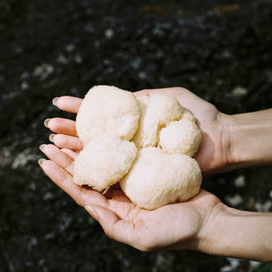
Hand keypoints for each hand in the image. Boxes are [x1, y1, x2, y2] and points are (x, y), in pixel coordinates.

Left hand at [39, 143, 221, 250]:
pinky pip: (126, 156)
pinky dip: (112, 145)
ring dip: (84, 149)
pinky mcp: (149, 171)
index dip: (61, 177)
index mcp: (114, 214)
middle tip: (47, 141)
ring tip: (66, 134)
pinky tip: (102, 132)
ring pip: (103, 163)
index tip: (43, 160)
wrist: (209, 221)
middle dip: (66, 159)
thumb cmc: (179, 233)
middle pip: (87, 175)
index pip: (81, 192)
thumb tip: (88, 206)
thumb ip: (114, 226)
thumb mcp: (143, 238)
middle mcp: (120, 198)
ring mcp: (134, 184)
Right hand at [45, 87, 230, 174]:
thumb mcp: (171, 98)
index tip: (58, 104)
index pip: (101, 116)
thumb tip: (122, 95)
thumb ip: (145, 97)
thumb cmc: (201, 117)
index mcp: (136, 124)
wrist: (223, 141)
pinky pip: (117, 175)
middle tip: (48, 129)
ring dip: (75, 150)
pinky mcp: (145, 176)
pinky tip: (77, 167)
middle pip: (94, 138)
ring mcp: (137, 161)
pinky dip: (96, 171)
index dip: (79, 110)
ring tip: (53, 145)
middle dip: (70, 132)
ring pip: (100, 157)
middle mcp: (133, 144)